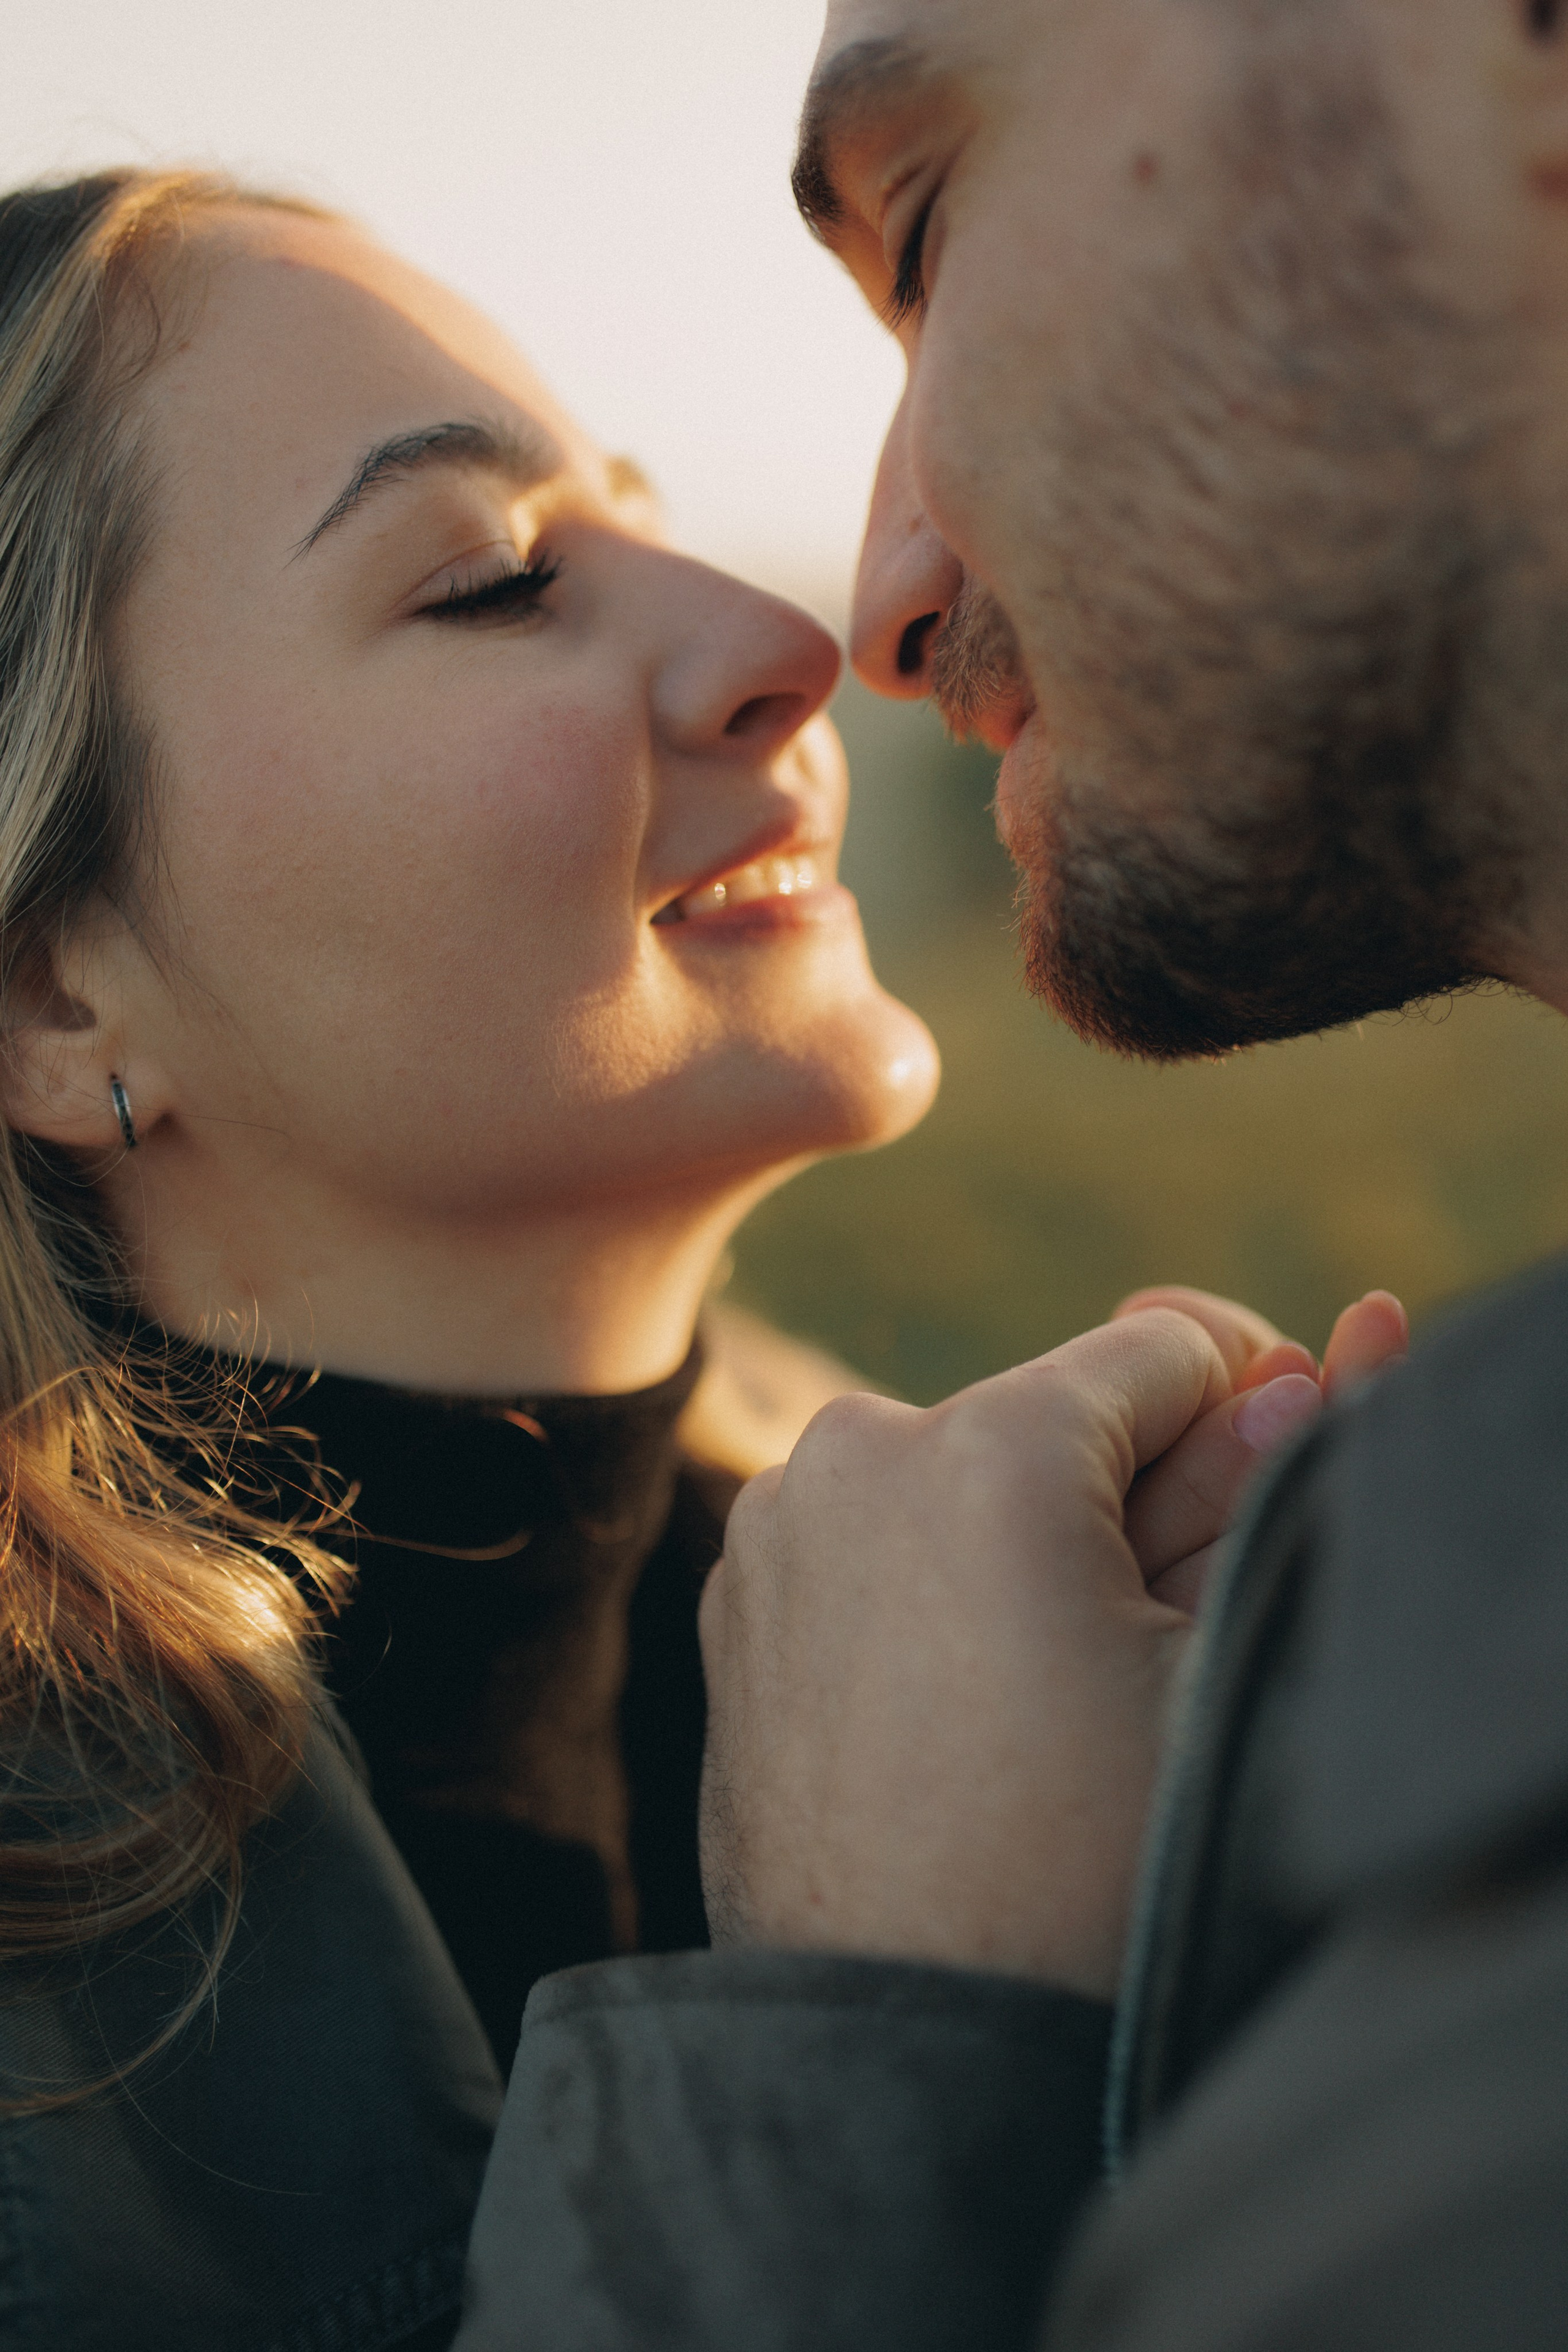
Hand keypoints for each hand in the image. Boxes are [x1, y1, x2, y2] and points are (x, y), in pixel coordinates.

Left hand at [699, 1290, 1408, 1996]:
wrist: (901, 2044)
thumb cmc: (1083, 1874)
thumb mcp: (1213, 1671)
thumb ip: (1251, 1496)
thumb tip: (1280, 1384)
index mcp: (990, 1447)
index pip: (1165, 1351)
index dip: (1232, 1422)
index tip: (1229, 1523)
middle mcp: (858, 1448)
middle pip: (1050, 1416)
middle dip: (1114, 1497)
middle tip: (1128, 1649)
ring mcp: (776, 1521)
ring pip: (957, 1476)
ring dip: (1014, 1542)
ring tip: (1033, 1701)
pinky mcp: (734, 1593)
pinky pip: (870, 1539)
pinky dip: (926, 1584)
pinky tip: (951, 1712)